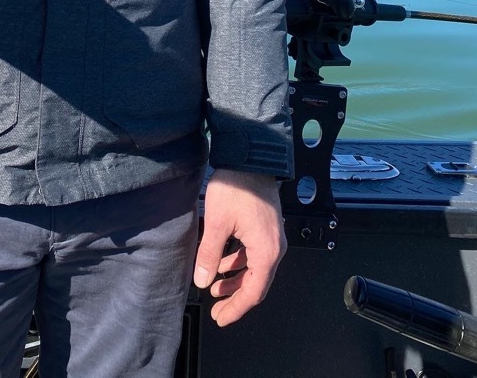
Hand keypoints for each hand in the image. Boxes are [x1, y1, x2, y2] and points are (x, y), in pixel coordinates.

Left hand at [193, 169, 285, 326]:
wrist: (251, 158)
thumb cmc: (236, 188)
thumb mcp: (217, 222)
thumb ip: (209, 254)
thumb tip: (201, 281)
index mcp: (266, 251)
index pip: (254, 292)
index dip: (236, 308)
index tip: (221, 318)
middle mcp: (274, 248)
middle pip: (256, 283)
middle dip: (235, 297)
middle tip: (216, 309)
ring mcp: (272, 237)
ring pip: (254, 268)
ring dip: (235, 279)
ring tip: (214, 285)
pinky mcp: (266, 228)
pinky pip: (254, 254)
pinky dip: (238, 262)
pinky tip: (221, 262)